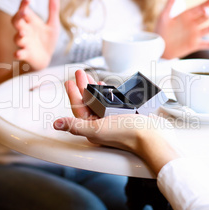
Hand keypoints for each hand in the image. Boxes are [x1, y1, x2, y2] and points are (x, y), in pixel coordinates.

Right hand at [11, 0, 60, 70]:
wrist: (47, 57)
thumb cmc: (47, 40)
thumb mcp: (53, 24)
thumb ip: (53, 10)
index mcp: (30, 22)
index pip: (24, 10)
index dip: (23, 4)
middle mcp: (25, 31)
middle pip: (16, 21)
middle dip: (18, 17)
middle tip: (23, 13)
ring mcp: (24, 42)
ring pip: (17, 38)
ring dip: (19, 35)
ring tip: (23, 34)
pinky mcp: (26, 54)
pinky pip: (19, 54)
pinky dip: (18, 53)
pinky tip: (18, 53)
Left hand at [59, 69, 180, 174]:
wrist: (152, 136)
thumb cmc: (127, 134)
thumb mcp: (97, 129)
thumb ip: (75, 125)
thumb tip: (56, 124)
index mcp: (92, 128)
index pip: (78, 109)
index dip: (72, 94)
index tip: (69, 81)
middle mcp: (102, 124)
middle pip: (88, 102)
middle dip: (83, 86)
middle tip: (80, 73)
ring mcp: (114, 119)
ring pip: (100, 101)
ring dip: (95, 88)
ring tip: (92, 77)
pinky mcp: (125, 115)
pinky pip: (113, 102)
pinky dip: (109, 93)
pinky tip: (109, 88)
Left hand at [156, 0, 208, 58]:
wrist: (158, 47)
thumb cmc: (159, 31)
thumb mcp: (163, 16)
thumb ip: (169, 4)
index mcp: (186, 16)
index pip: (198, 8)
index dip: (205, 4)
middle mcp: (192, 24)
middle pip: (203, 17)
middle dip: (206, 14)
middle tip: (207, 12)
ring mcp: (194, 35)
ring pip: (208, 29)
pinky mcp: (194, 45)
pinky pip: (208, 45)